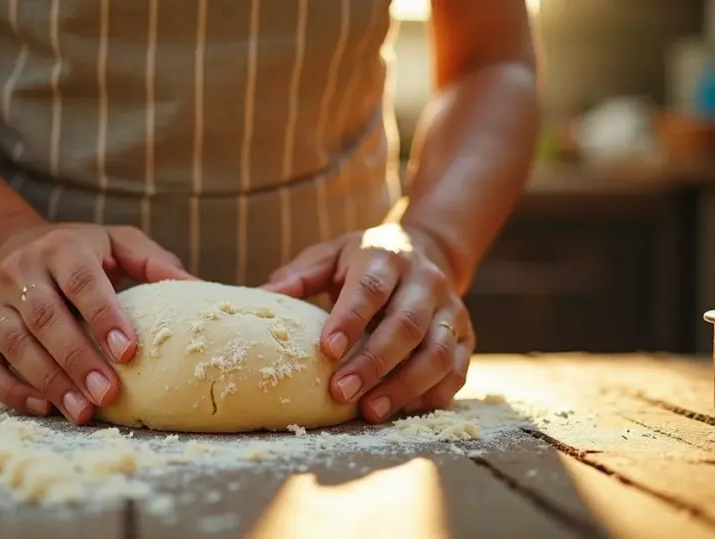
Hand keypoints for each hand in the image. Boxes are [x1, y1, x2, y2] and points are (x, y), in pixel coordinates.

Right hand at [0, 223, 194, 423]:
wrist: (3, 248)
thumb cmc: (76, 253)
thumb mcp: (115, 242)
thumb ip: (153, 262)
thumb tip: (197, 289)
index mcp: (61, 248)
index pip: (82, 283)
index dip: (105, 316)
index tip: (128, 351)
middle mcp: (19, 272)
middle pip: (48, 320)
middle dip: (80, 360)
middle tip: (109, 394)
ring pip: (18, 346)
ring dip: (51, 382)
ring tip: (84, 411)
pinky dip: (12, 391)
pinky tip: (44, 407)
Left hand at [261, 223, 474, 422]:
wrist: (427, 250)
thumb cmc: (365, 261)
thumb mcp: (331, 255)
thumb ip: (300, 276)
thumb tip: (260, 298)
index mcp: (385, 258)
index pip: (370, 289)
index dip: (349, 320)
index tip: (327, 351)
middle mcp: (425, 282)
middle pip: (405, 325)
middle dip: (374, 363)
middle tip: (341, 393)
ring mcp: (451, 309)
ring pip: (437, 352)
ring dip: (404, 386)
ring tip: (370, 412)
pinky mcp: (467, 336)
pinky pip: (457, 370)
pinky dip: (433, 394)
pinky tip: (404, 410)